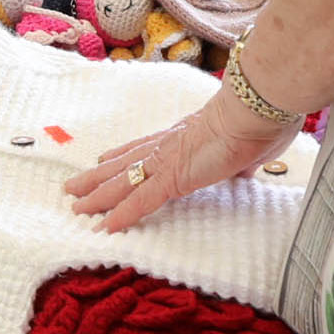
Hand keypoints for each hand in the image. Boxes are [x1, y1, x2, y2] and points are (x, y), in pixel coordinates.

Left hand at [64, 93, 299, 231]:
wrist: (256, 108)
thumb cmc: (260, 121)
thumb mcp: (251, 147)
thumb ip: (242, 160)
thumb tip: (246, 168)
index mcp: (186, 136)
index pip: (146, 147)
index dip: (123, 156)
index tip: (105, 159)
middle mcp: (169, 145)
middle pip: (124, 162)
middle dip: (98, 176)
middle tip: (74, 185)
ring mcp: (167, 160)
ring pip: (122, 180)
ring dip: (97, 194)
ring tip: (74, 204)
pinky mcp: (173, 176)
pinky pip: (141, 201)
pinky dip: (121, 215)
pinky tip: (105, 225)